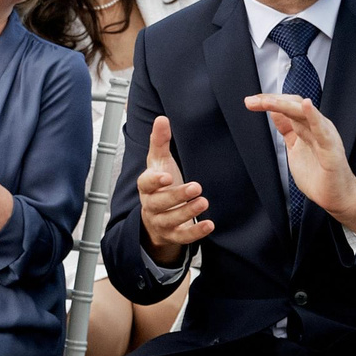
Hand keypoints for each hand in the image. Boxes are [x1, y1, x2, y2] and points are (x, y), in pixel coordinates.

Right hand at [135, 115, 210, 263]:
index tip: (167, 176)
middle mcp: (151, 206)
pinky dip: (196, 232)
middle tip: (196, 187)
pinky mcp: (174, 235)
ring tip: (204, 202)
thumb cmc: (161, 185)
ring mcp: (162, 222)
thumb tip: (161, 118)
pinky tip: (210, 224)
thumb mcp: (159, 162)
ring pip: (171, 220)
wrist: (157, 217)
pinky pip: (183, 237)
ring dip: (187, 212)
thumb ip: (160, 142)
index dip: (155, 181)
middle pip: (159, 203)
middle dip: (177, 196)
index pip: (145, 184)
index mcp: (146, 187)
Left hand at [244, 94, 355, 232]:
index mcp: (307, 127)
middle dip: (272, 101)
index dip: (270, 102)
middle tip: (252, 101)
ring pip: (304, 114)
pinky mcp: (331, 148)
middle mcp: (316, 127)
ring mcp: (324, 135)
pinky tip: (306, 105)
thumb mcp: (294, 147)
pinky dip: (314, 116)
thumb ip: (286, 129)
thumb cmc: (318, 174)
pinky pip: (322, 130)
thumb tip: (274, 112)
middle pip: (294, 106)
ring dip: (285, 106)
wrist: (336, 197)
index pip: (288, 106)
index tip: (251, 101)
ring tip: (268, 102)